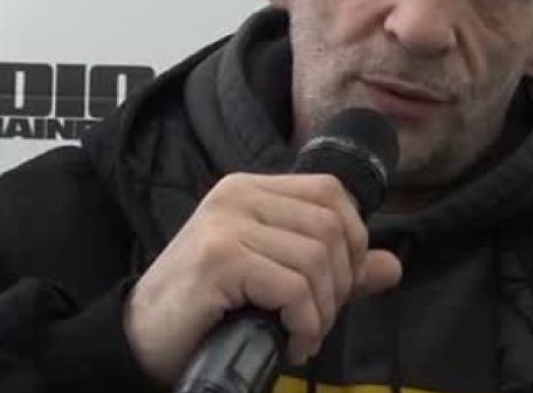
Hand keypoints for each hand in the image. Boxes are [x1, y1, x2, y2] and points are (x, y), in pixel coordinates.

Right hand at [122, 172, 402, 385]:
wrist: (141, 340)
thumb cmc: (208, 309)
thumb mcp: (274, 280)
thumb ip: (331, 269)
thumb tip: (392, 266)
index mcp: (251, 188)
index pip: (331, 193)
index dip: (354, 240)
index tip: (339, 286)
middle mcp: (238, 195)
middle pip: (331, 227)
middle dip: (341, 284)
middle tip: (317, 320)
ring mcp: (226, 223)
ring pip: (317, 259)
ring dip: (321, 312)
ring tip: (302, 335)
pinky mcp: (219, 258)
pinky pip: (293, 287)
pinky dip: (305, 323)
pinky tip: (291, 344)